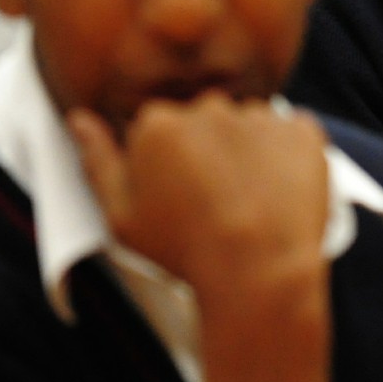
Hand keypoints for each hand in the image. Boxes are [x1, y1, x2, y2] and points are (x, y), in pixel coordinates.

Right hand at [66, 95, 330, 316]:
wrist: (260, 273)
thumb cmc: (185, 251)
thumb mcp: (120, 218)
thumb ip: (98, 162)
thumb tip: (79, 120)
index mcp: (158, 124)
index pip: (158, 130)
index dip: (166, 166)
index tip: (177, 197)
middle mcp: (209, 107)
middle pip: (205, 123)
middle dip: (207, 153)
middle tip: (214, 203)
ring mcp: (260, 117)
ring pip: (249, 128)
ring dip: (248, 154)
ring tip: (249, 204)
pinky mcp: (303, 131)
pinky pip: (292, 136)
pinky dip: (288, 158)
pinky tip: (278, 195)